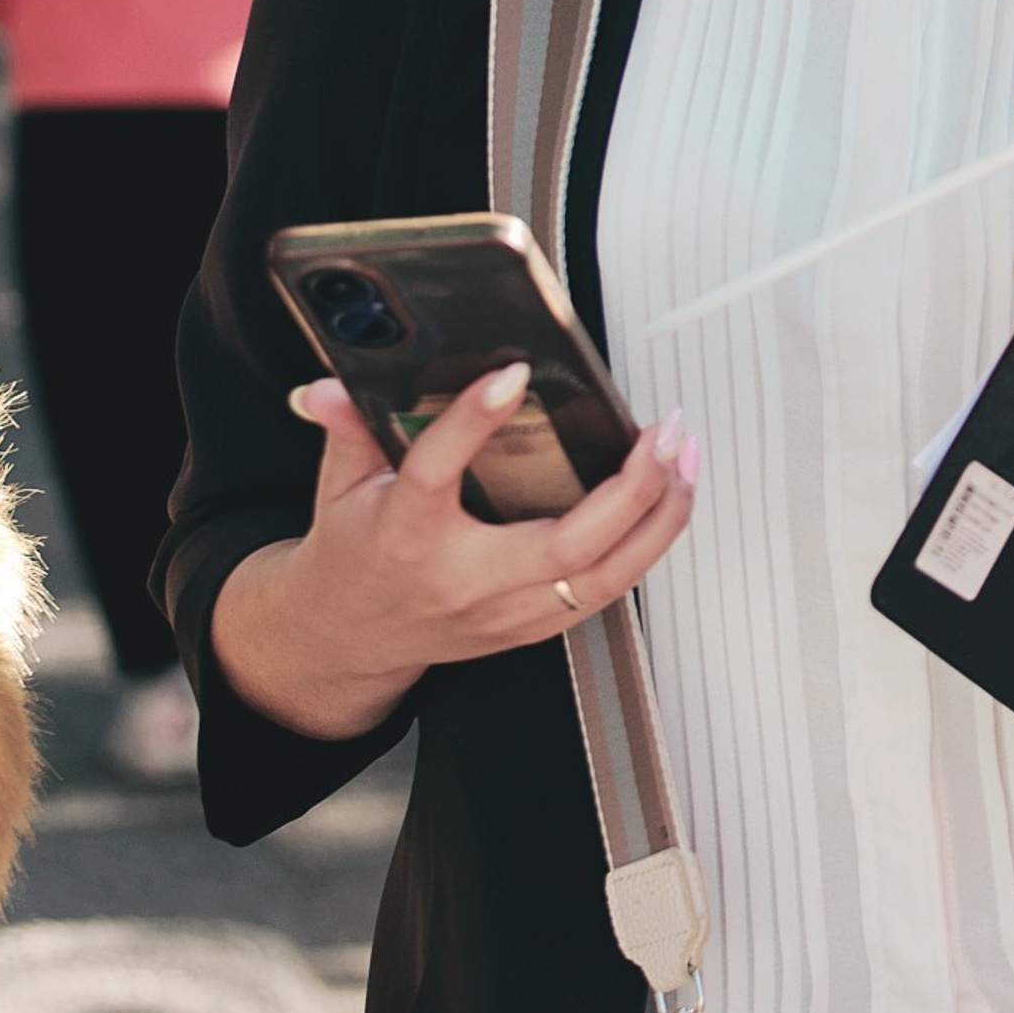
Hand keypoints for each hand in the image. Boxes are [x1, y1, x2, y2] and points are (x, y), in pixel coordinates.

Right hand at [278, 365, 696, 706]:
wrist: (346, 638)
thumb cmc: (355, 553)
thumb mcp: (339, 484)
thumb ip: (347, 427)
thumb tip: (329, 385)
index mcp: (407, 533)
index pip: (439, 473)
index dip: (473, 420)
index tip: (512, 374)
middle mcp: (464, 580)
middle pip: (564, 545)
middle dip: (629, 489)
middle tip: (662, 432)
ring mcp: (505, 613)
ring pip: (604, 576)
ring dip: (659, 517)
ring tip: (684, 458)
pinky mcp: (531, 628)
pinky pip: (606, 591)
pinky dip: (648, 545)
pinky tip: (669, 502)